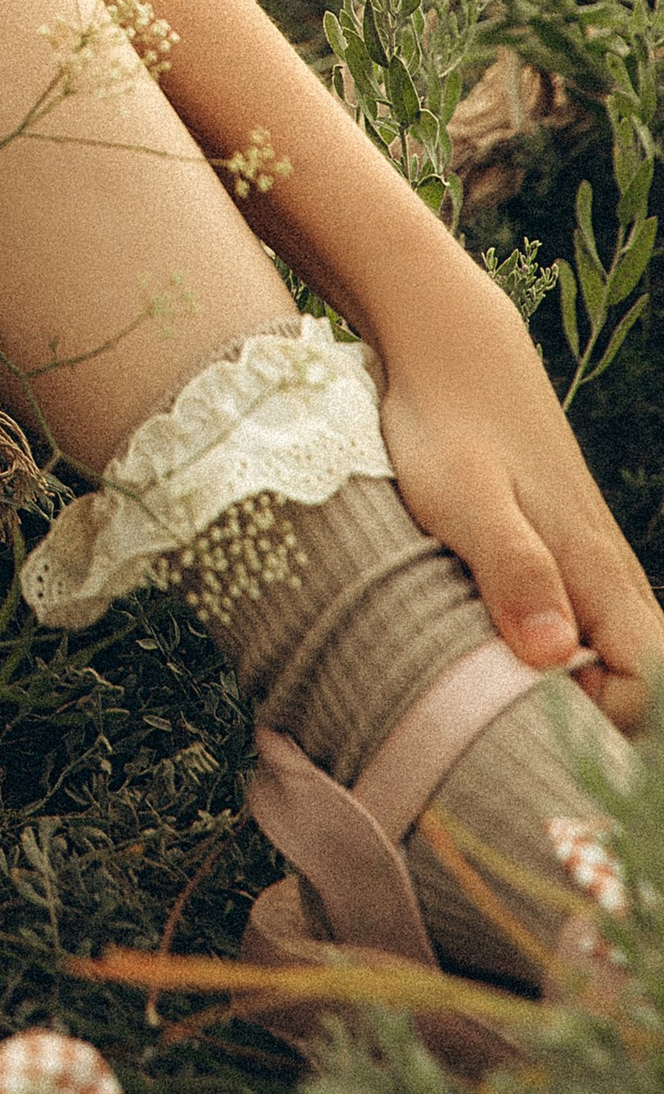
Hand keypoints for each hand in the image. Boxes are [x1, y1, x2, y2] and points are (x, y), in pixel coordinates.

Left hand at [376, 281, 663, 729]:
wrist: (448, 350)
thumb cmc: (449, 424)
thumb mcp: (467, 501)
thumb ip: (514, 572)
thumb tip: (551, 656)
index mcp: (598, 577)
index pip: (646, 691)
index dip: (600, 730)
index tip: (525, 735)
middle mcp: (606, 580)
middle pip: (634, 688)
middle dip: (583, 728)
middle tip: (497, 743)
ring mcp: (584, 569)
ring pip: (604, 660)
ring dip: (557, 695)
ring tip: (482, 711)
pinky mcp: (555, 557)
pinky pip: (573, 631)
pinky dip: (540, 660)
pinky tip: (483, 662)